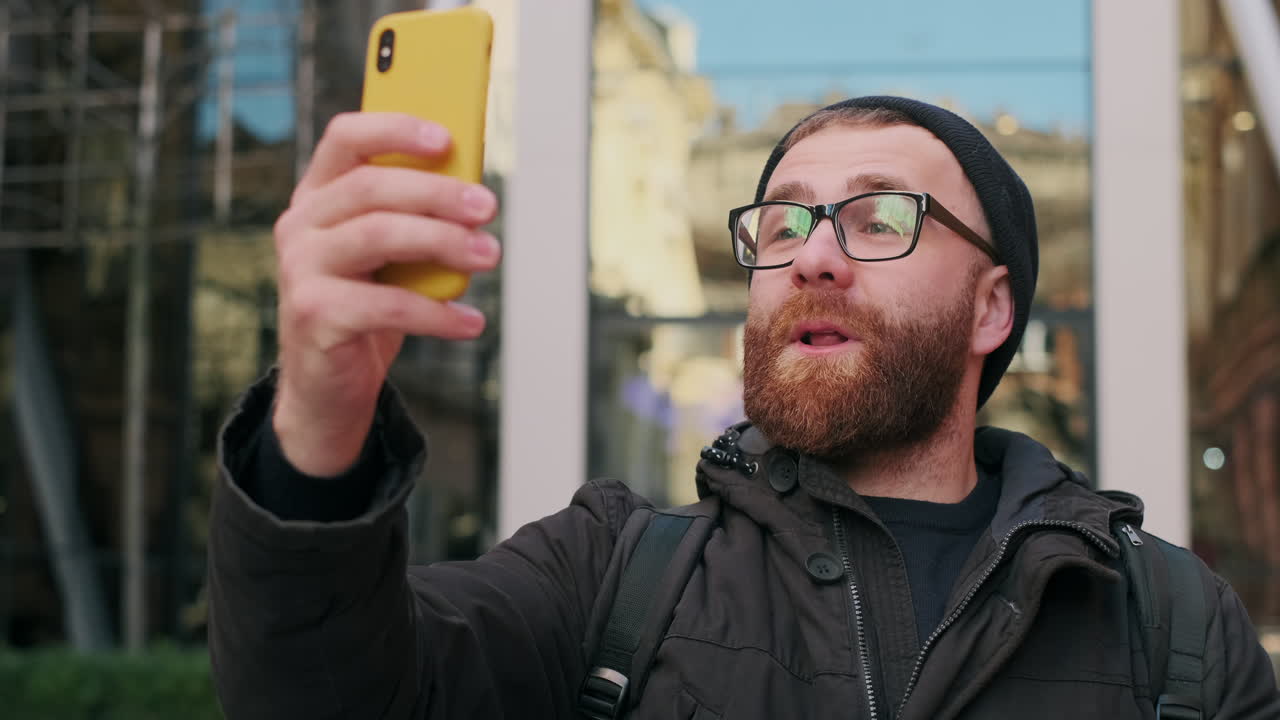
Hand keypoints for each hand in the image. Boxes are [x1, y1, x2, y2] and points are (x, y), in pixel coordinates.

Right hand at [270, 112, 500, 475]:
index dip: (395, 129)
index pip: (345, 138)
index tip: (447, 138)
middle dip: (438, 193)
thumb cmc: (366, 310)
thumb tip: (473, 192)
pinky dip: (438, 314)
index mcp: (317, 197)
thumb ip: (414, 219)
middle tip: (487, 207)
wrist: (330, 387)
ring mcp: (300, 269)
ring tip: (488, 255)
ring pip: (378, 235)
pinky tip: (469, 322)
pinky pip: (387, 305)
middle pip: (370, 188)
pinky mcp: (313, 314)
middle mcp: (300, 225)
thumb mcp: (391, 257)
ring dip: (443, 242)